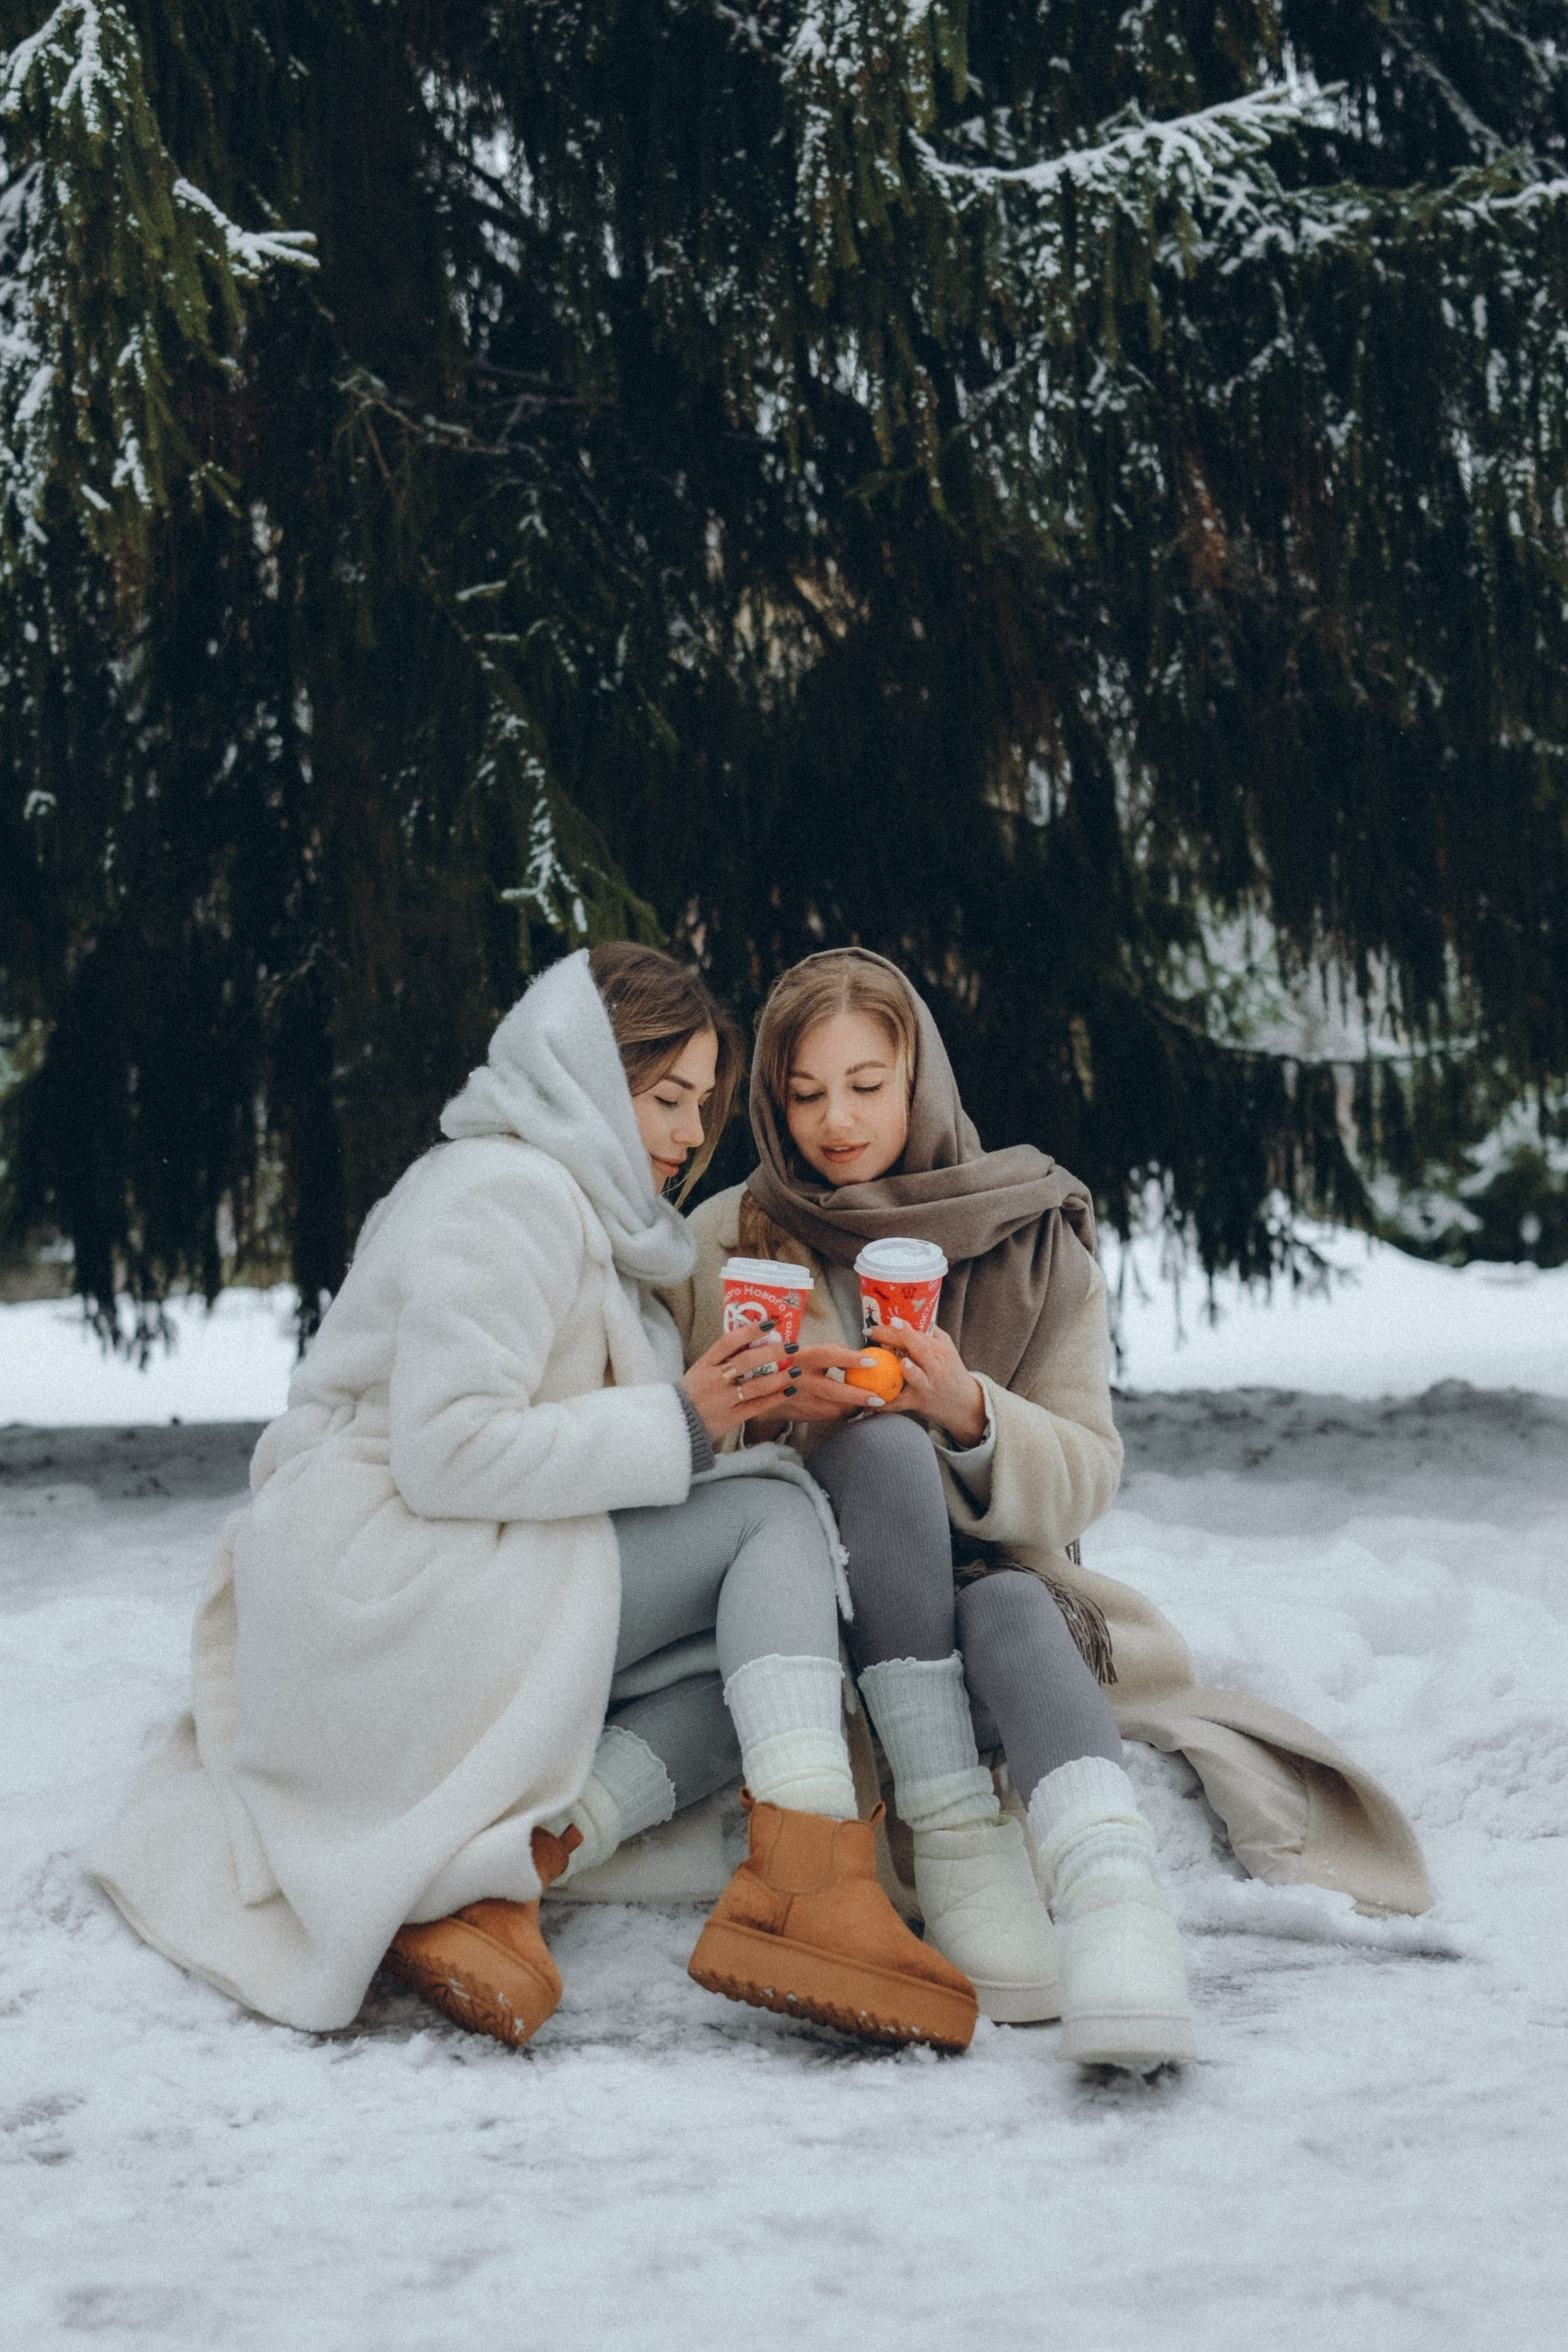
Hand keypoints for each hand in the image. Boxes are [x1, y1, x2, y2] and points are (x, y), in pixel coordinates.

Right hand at [682, 1323, 799, 1443]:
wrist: (678, 1425)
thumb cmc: (693, 1393)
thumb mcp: (700, 1371)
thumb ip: (722, 1359)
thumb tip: (753, 1341)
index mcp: (704, 1365)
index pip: (727, 1342)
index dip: (749, 1331)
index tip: (770, 1323)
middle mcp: (713, 1380)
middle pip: (746, 1362)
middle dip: (772, 1352)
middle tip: (791, 1345)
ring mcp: (723, 1400)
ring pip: (756, 1386)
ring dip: (779, 1377)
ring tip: (795, 1370)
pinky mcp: (731, 1418)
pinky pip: (758, 1406)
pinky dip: (775, 1398)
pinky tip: (789, 1390)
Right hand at [768, 1341, 892, 1424]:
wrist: (764, 1389)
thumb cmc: (794, 1364)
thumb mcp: (807, 1352)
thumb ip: (831, 1353)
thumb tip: (862, 1355)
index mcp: (801, 1357)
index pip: (828, 1355)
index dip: (850, 1358)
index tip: (872, 1360)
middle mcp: (798, 1379)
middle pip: (832, 1390)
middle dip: (857, 1395)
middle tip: (879, 1398)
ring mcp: (800, 1401)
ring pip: (834, 1409)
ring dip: (855, 1407)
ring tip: (873, 1403)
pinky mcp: (803, 1415)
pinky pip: (831, 1416)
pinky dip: (846, 1412)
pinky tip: (855, 1407)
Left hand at [866, 1322, 986, 1445]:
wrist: (966, 1404)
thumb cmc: (951, 1372)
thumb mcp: (947, 1350)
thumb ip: (932, 1334)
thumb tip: (910, 1315)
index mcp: (941, 1352)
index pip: (921, 1337)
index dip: (905, 1328)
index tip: (891, 1319)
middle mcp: (936, 1368)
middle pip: (917, 1350)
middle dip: (895, 1338)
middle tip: (872, 1331)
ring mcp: (928, 1386)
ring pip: (916, 1378)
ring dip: (908, 1371)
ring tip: (900, 1364)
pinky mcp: (918, 1403)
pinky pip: (900, 1403)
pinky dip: (885, 1403)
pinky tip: (869, 1403)